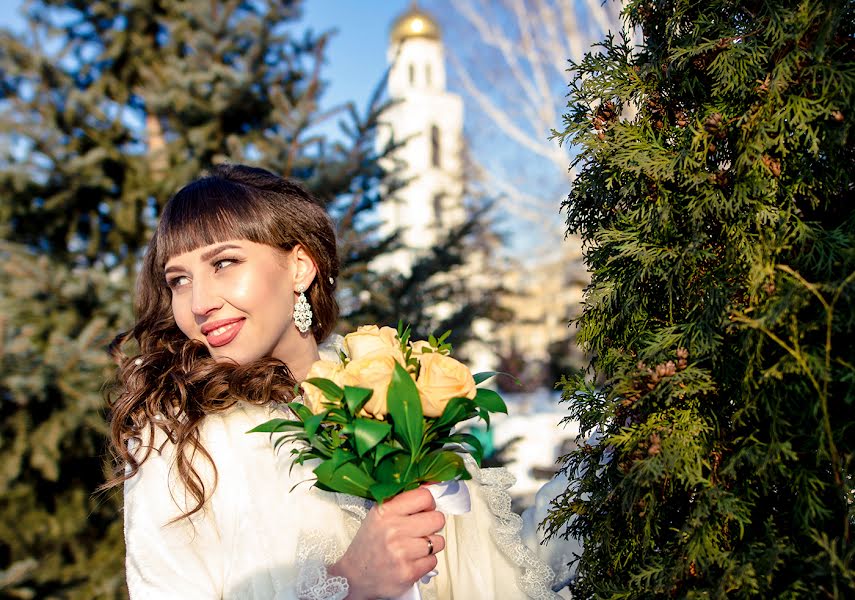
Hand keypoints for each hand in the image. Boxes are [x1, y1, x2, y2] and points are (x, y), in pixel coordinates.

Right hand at [329, 486, 446, 599]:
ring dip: (430, 545)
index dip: (428, 504)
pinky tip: (411, 561)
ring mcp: (401, 552)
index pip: (424, 497)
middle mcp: (393, 530)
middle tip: (421, 530)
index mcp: (385, 511)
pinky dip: (425, 562)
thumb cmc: (369, 544)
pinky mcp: (408, 572)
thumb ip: (403, 501)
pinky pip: (433, 561)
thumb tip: (432, 485)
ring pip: (438, 541)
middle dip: (432, 525)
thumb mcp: (379, 516)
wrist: (353, 577)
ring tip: (414, 547)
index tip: (423, 510)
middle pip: (437, 519)